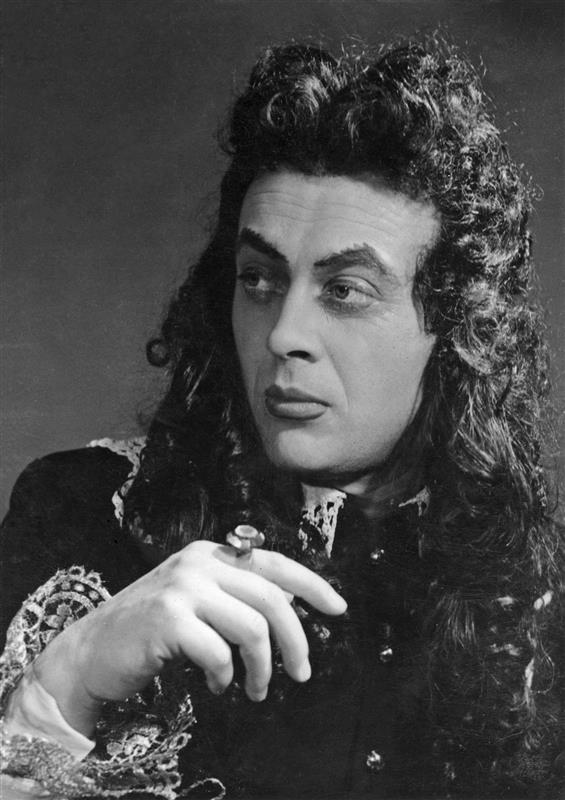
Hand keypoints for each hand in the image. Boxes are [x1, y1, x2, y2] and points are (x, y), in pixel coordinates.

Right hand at [31, 540, 345, 735]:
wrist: (92, 649)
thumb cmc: (151, 630)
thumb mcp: (198, 600)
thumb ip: (237, 596)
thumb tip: (291, 609)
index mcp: (212, 553)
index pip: (275, 563)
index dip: (312, 585)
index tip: (338, 608)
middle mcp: (200, 562)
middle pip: (272, 599)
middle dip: (296, 641)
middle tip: (301, 674)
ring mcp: (183, 587)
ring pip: (253, 627)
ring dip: (262, 668)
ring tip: (255, 689)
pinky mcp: (169, 618)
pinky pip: (220, 652)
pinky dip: (225, 676)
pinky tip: (216, 684)